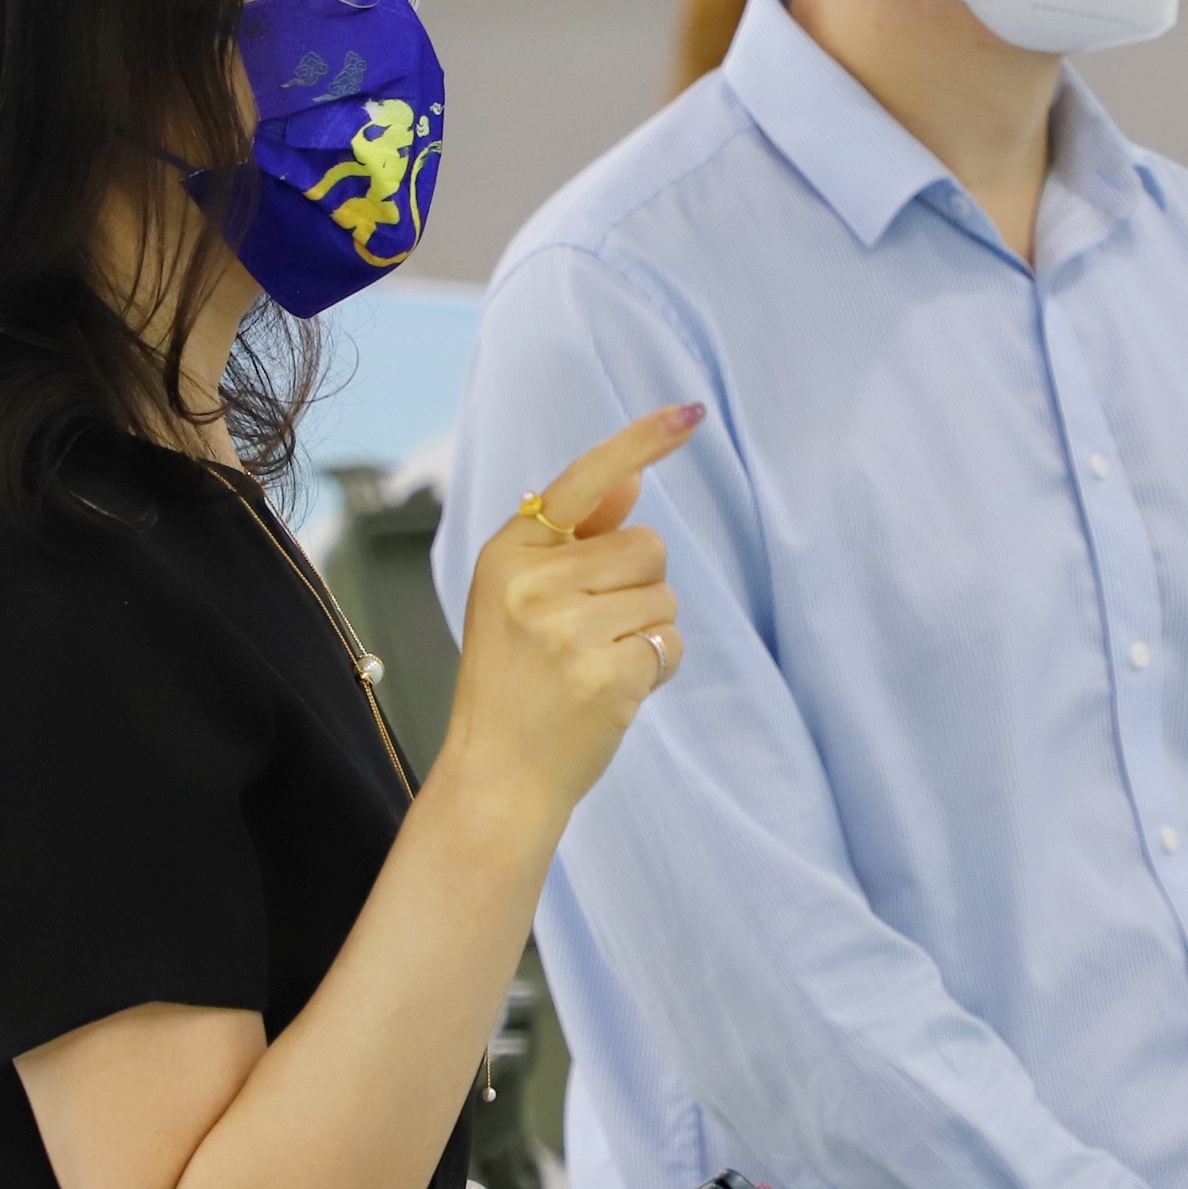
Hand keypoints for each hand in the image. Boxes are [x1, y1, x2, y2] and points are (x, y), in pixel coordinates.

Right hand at [438, 405, 701, 815]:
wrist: (496, 776)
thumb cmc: (513, 681)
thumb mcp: (521, 597)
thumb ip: (575, 538)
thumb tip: (633, 478)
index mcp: (509, 551)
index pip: (583, 479)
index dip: (642, 441)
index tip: (691, 413)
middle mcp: (532, 583)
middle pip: (647, 545)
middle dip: (639, 587)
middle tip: (591, 633)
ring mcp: (567, 630)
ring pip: (665, 597)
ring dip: (648, 631)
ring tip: (596, 665)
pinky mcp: (605, 674)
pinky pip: (669, 645)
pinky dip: (655, 669)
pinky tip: (612, 693)